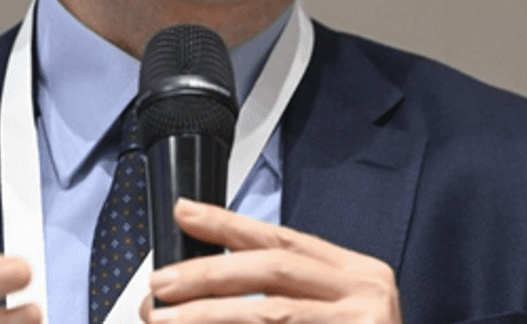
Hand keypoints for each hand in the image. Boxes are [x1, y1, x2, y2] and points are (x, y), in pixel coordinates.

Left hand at [141, 199, 400, 323]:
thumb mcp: (331, 311)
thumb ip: (283, 292)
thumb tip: (203, 280)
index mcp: (358, 272)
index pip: (282, 239)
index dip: (229, 224)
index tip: (183, 213)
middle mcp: (367, 291)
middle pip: (273, 269)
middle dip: (208, 273)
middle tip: (160, 285)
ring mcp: (365, 323)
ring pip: (270, 312)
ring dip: (209, 314)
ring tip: (165, 319)